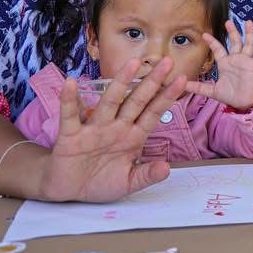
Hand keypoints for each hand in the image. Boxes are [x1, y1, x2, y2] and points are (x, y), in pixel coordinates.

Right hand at [35, 57, 187, 202]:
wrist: (69, 190)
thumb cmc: (101, 182)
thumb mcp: (128, 183)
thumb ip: (146, 175)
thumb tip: (167, 168)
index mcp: (132, 137)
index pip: (153, 113)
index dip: (167, 97)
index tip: (183, 80)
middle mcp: (116, 127)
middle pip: (136, 101)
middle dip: (151, 82)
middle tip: (167, 61)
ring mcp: (94, 129)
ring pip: (109, 102)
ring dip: (120, 83)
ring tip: (131, 64)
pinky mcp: (71, 135)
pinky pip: (71, 115)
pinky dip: (70, 100)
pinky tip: (71, 83)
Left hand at [188, 20, 252, 109]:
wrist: (244, 102)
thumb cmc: (230, 95)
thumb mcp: (212, 91)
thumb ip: (199, 87)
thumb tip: (182, 85)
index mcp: (225, 63)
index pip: (218, 49)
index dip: (212, 42)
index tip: (205, 34)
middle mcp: (236, 59)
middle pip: (234, 42)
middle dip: (232, 32)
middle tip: (228, 21)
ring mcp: (246, 61)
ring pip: (248, 44)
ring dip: (249, 34)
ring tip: (249, 22)